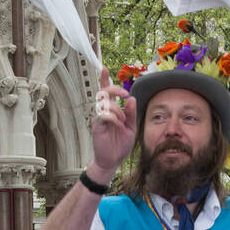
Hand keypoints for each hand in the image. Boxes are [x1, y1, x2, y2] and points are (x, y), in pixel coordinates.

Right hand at [90, 66, 136, 182]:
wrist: (112, 160)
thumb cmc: (120, 144)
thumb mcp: (131, 127)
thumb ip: (131, 113)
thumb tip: (131, 99)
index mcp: (112, 110)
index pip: (106, 92)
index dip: (104, 79)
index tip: (104, 68)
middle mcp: (104, 112)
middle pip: (104, 92)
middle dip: (114, 89)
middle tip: (124, 94)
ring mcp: (100, 118)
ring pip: (106, 103)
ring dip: (118, 109)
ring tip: (123, 121)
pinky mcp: (98, 126)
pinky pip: (104, 115)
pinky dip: (114, 117)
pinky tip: (118, 125)